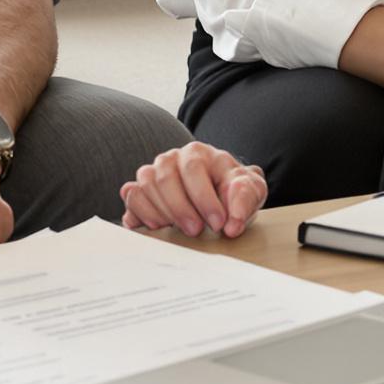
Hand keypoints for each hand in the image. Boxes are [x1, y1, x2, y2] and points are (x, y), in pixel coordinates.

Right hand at [121, 142, 267, 237]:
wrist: (220, 197)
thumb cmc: (233, 191)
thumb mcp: (251, 189)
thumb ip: (247, 197)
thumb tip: (232, 222)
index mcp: (198, 153)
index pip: (193, 168)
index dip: (204, 198)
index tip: (218, 223)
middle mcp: (172, 158)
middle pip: (165, 176)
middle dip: (181, 208)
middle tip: (197, 231)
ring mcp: (154, 172)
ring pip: (146, 184)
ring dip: (162, 211)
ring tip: (180, 229)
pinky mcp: (141, 189)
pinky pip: (131, 195)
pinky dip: (140, 211)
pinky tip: (157, 226)